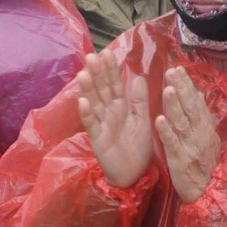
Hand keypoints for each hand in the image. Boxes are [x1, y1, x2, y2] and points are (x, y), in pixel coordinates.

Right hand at [77, 51, 152, 187]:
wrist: (134, 173)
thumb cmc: (138, 147)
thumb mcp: (143, 120)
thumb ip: (140, 100)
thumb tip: (138, 76)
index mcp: (122, 106)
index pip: (115, 84)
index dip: (111, 70)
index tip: (107, 53)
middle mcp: (109, 112)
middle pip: (102, 90)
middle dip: (97, 73)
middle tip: (92, 56)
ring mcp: (101, 124)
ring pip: (93, 103)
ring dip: (88, 89)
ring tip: (83, 74)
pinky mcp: (97, 139)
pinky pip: (91, 124)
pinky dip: (86, 114)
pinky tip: (82, 102)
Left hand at [154, 69, 221, 203]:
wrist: (208, 191)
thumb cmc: (205, 163)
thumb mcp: (207, 137)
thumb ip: (201, 116)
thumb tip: (198, 93)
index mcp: (205, 127)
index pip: (196, 101)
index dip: (187, 85)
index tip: (178, 69)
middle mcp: (199, 133)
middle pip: (190, 107)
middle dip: (181, 88)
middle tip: (172, 71)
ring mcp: (190, 146)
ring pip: (182, 122)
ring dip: (174, 105)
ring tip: (167, 88)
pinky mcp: (181, 159)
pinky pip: (173, 143)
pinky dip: (166, 131)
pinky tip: (159, 119)